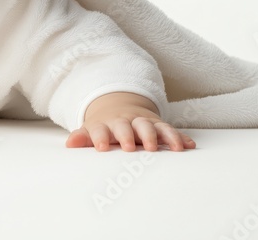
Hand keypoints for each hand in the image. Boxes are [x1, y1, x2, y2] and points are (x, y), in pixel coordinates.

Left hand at [65, 92, 195, 151]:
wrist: (120, 108)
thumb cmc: (104, 127)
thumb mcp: (92, 131)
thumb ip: (82, 137)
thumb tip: (69, 144)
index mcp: (106, 124)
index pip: (101, 129)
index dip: (100, 137)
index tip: (100, 147)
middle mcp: (126, 122)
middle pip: (127, 126)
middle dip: (129, 135)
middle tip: (130, 148)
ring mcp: (143, 123)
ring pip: (151, 126)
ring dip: (159, 136)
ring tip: (169, 148)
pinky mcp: (159, 125)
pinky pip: (170, 130)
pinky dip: (179, 137)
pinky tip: (188, 145)